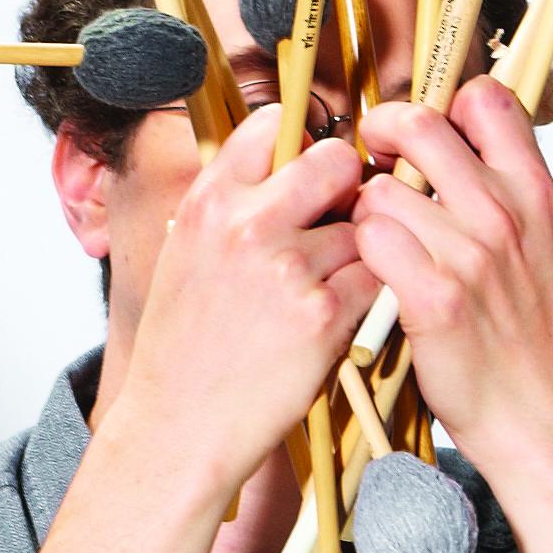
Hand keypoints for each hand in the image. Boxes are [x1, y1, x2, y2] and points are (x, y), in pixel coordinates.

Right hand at [93, 104, 371, 510]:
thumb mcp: (185, 255)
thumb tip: (281, 164)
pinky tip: (334, 318)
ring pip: (363, 227)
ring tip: (324, 287)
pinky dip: (364, 296)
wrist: (179, 425)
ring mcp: (288, 268)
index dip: (300, 144)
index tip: (307, 171)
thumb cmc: (184, 346)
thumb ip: (229, 206)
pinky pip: (372, 279)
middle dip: (347, 186)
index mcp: (207, 202)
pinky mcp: (323, 315)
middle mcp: (247, 225)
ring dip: (358, 253)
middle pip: (335, 161)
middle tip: (339, 220)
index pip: (272, 126)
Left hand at [350, 82, 552, 501]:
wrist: (543, 415)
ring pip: (380, 190)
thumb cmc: (533, 338)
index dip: (443, 101)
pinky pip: (370, 242)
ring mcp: (469, 254)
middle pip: (419, 125)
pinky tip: (368, 277)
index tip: (419, 129)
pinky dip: (359, 255)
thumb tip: (455, 151)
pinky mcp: (434, 297)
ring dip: (362, 211)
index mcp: (535, 191)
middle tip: (366, 158)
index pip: (487, 99)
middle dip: (378, 133)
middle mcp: (504, 213)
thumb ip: (503, 195)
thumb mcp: (541, 247)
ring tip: (372, 241)